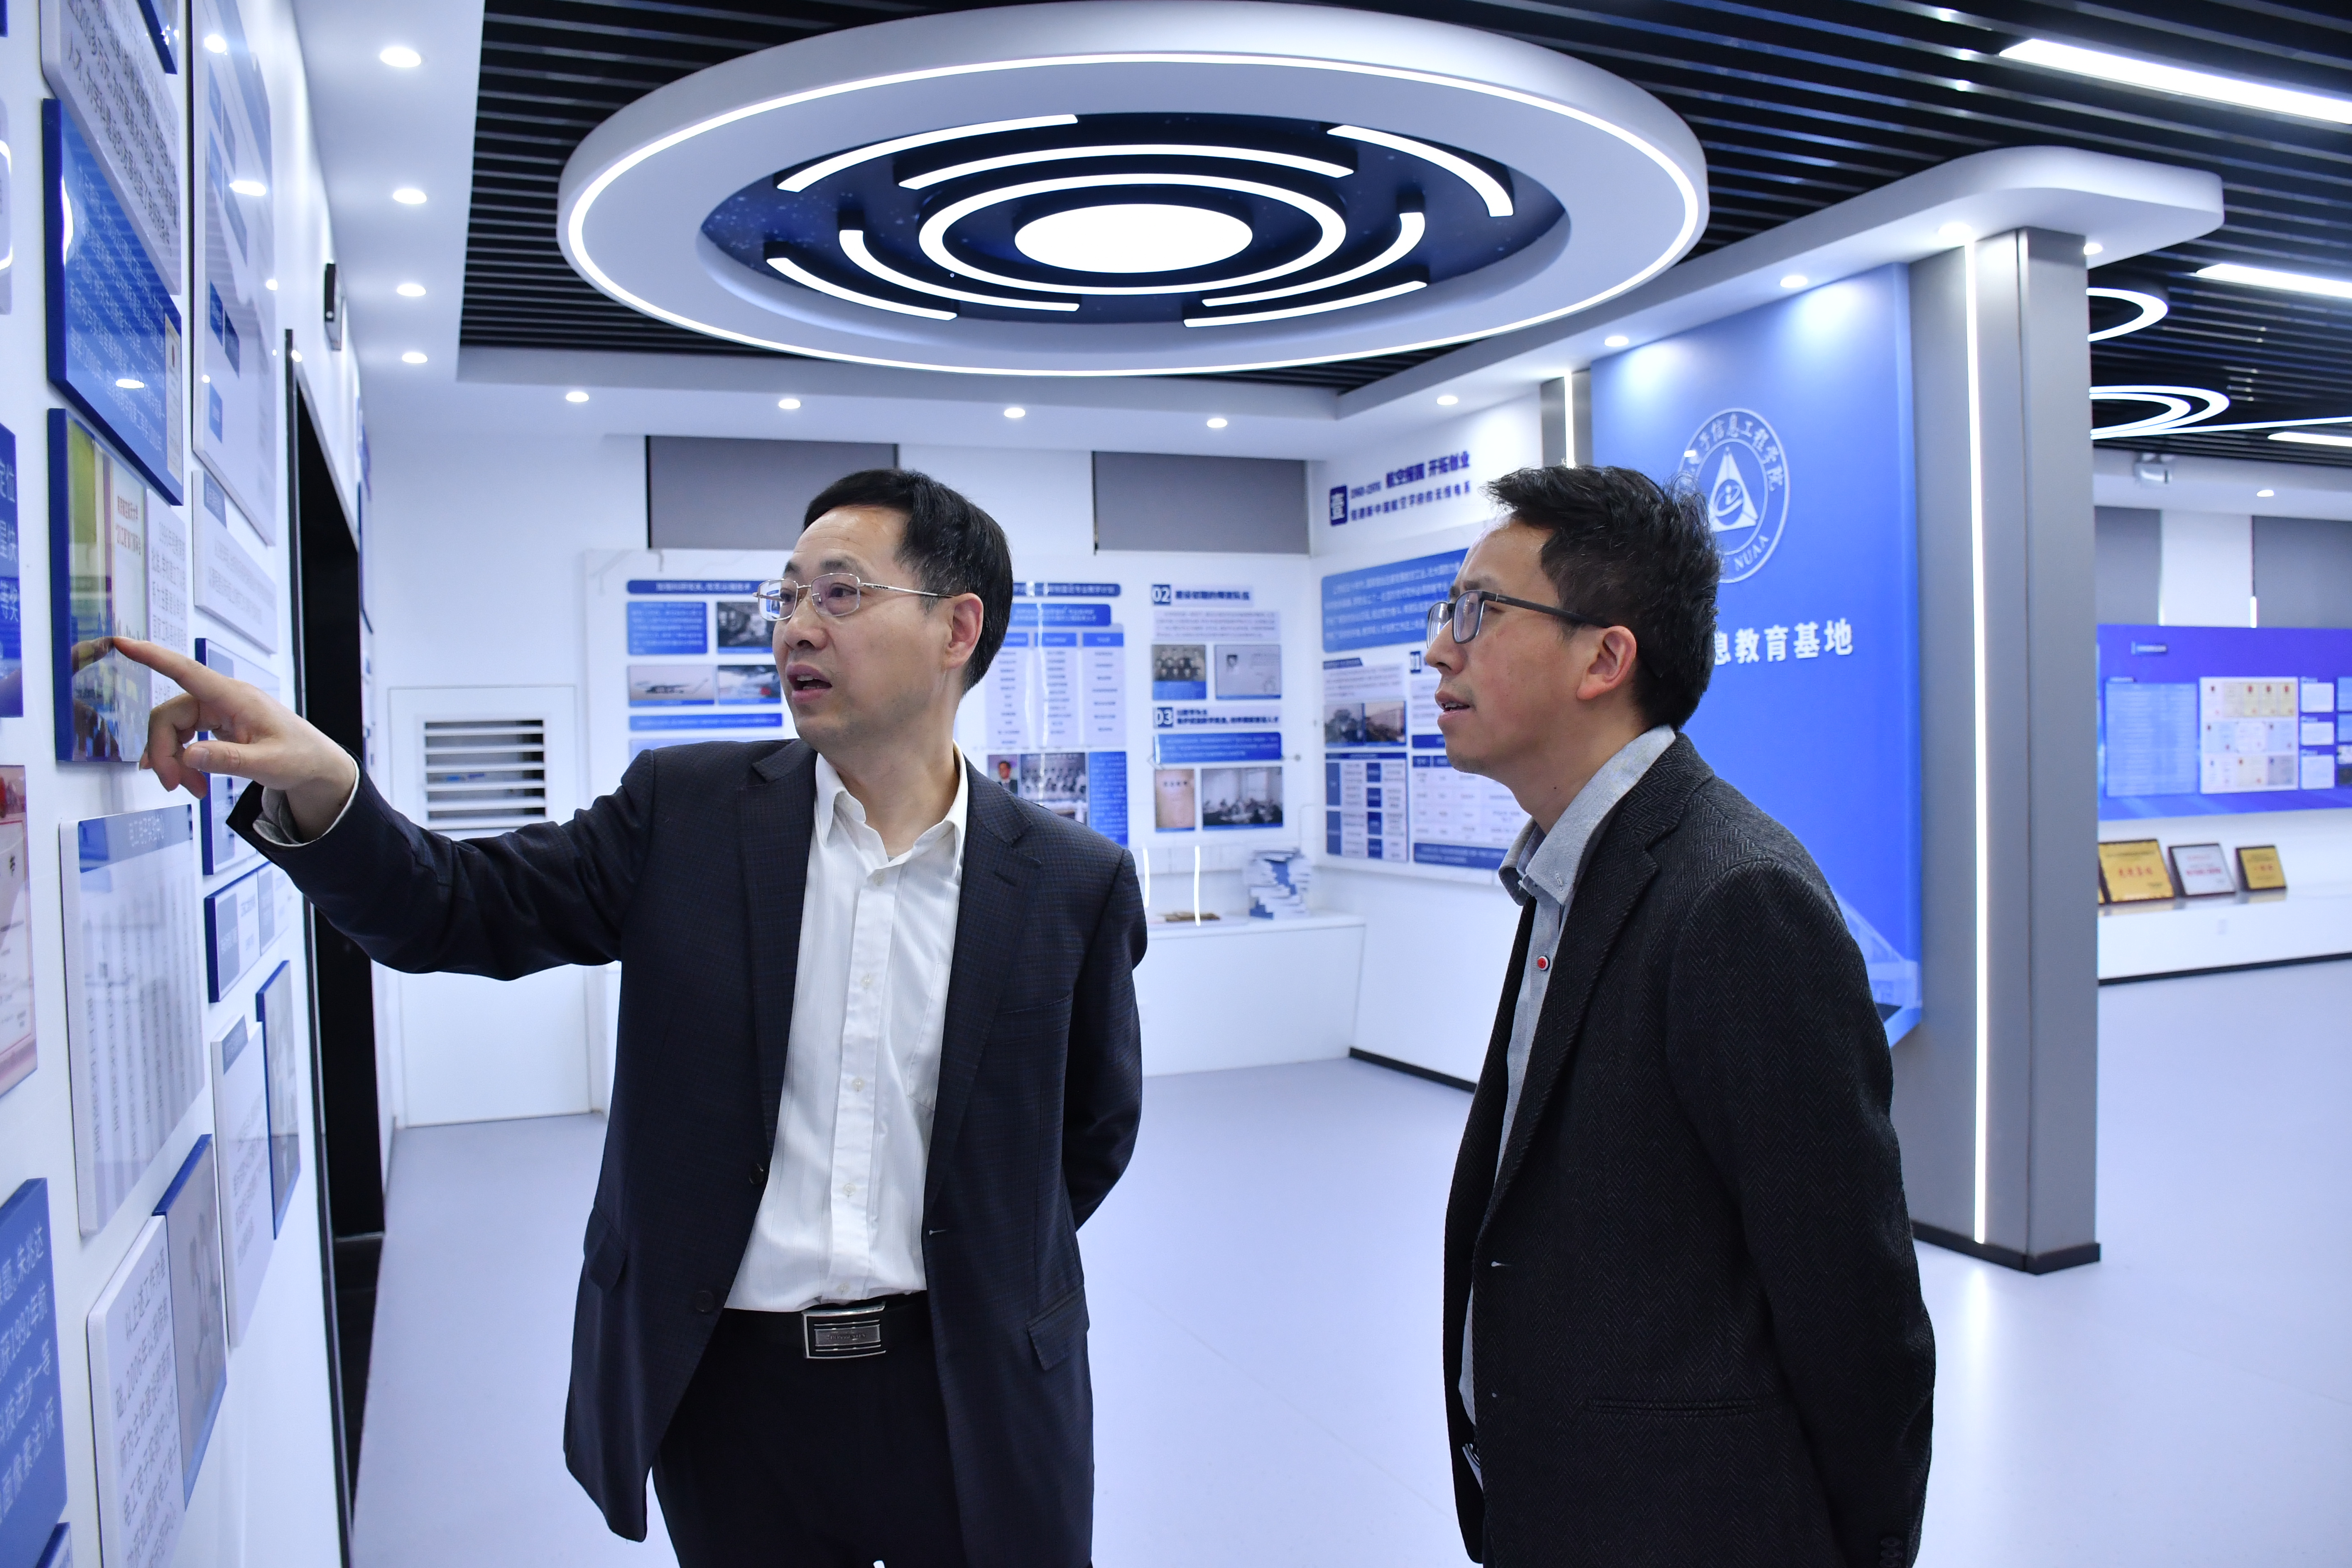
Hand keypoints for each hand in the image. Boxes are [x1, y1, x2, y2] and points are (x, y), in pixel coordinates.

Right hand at [117, 639, 359, 839]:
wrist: (316, 764)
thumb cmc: (300, 757)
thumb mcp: (268, 764)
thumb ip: (228, 760)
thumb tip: (189, 755)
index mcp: (236, 698)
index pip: (187, 671)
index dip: (152, 657)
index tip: (122, 643)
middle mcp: (222, 699)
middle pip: (169, 716)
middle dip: (164, 752)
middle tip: (174, 785)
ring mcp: (217, 710)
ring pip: (173, 729)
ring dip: (174, 760)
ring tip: (190, 788)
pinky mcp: (216, 723)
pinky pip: (184, 737)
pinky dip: (183, 760)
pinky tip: (191, 780)